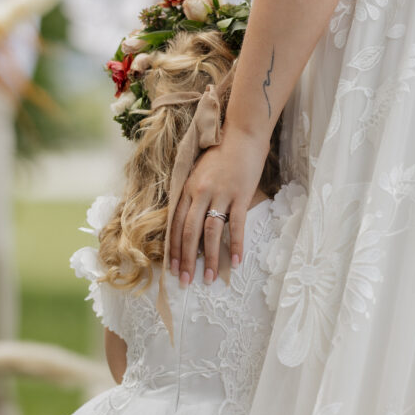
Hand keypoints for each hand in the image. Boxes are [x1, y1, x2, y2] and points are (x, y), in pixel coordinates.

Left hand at [169, 126, 268, 285]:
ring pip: (210, 232)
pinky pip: (236, 225)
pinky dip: (236, 244)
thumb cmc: (221, 152)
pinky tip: (236, 261)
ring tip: (209, 278)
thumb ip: (192, 194)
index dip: (173, 249)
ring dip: (209, 258)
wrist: (242, 132)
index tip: (172, 268)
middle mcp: (200, 192)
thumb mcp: (198, 172)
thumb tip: (188, 220)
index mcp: (187, 188)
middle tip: (185, 281)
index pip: (175, 224)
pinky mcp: (240, 194)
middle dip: (186, 260)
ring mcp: (221, 193)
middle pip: (189, 232)